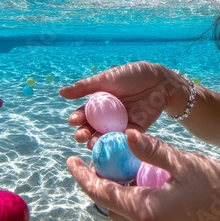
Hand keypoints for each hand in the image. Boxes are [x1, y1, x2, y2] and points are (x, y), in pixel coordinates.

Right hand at [59, 61, 185, 148]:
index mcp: (99, 104)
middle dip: (84, 134)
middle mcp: (107, 116)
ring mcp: (120, 125)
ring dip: (97, 142)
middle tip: (80, 136)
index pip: (84, 114)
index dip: (77, 118)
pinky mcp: (135, 131)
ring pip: (105, 137)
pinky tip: (110, 145)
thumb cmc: (130, 76)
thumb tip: (61, 92)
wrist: (158, 80)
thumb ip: (85, 88)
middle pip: (92, 129)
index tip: (73, 121)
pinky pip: (123, 140)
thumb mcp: (106, 80)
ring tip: (92, 143)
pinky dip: (116, 144)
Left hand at [66, 130, 219, 220]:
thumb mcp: (186, 165)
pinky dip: (131, 195)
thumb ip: (152, 150)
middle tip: (101, 152)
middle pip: (107, 201)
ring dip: (116, 186)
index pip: (99, 192)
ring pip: (121, 209)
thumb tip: (125, 133)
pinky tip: (143, 178)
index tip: (71, 159)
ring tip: (121, 161)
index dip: (82, 175)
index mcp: (143, 212)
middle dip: (99, 177)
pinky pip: (135, 216)